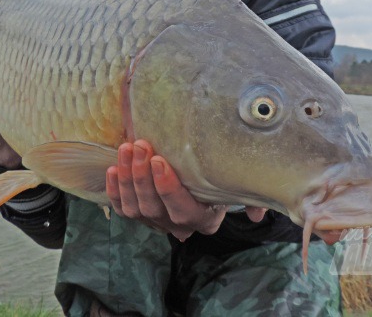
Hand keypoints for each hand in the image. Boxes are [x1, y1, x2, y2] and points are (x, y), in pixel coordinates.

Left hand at [105, 140, 266, 240]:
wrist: (200, 176)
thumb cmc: (220, 177)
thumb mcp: (238, 186)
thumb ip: (253, 198)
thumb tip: (258, 214)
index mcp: (202, 219)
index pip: (181, 210)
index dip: (167, 188)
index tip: (160, 160)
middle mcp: (176, 225)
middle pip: (153, 207)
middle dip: (142, 176)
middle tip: (141, 146)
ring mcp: (154, 221)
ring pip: (134, 207)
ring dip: (127, 177)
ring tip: (127, 148)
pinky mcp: (137, 213)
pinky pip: (121, 207)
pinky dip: (114, 189)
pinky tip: (113, 168)